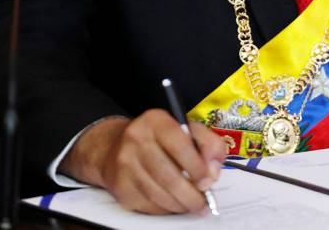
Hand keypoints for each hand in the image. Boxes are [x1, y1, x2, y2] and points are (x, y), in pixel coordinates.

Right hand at [60, 111, 226, 213]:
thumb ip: (208, 144)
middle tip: (204, 201)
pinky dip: (166, 209)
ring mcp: (125, 164)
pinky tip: (173, 203)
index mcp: (156, 121)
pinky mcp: (120, 186)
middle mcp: (136, 139)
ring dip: (181, 205)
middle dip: (192, 195)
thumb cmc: (158, 140)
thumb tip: (213, 171)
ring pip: (159, 195)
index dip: (198, 168)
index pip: (180, 146)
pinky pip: (149, 205)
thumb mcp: (186, 130)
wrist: (115, 147)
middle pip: (169, 177)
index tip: (208, 181)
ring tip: (192, 204)